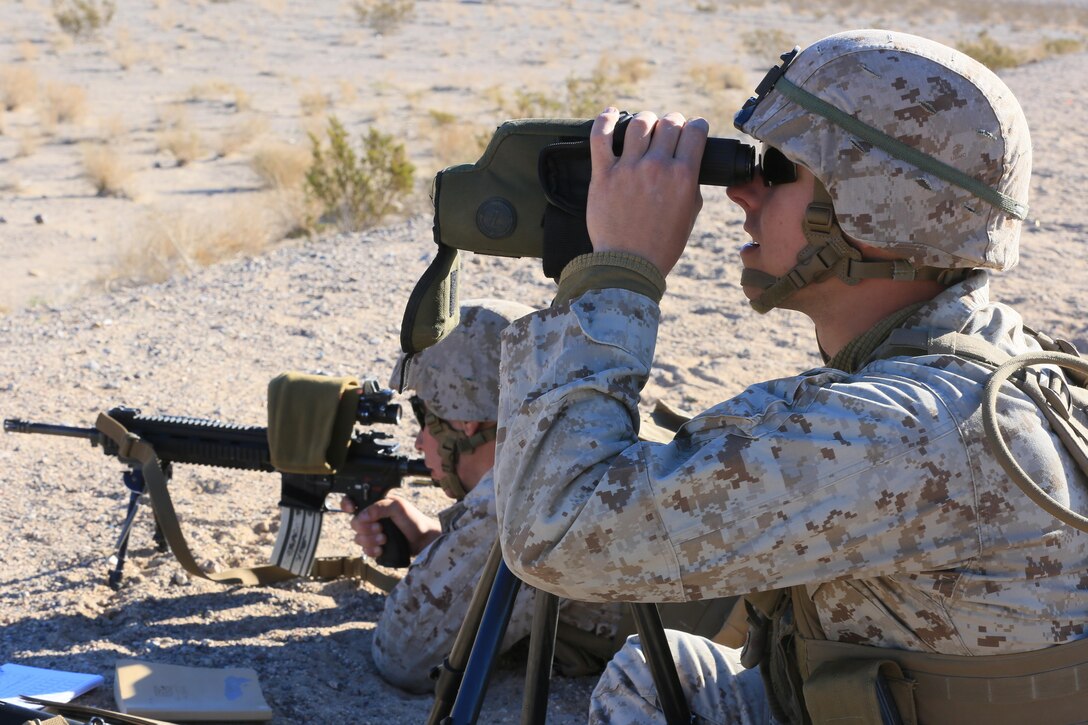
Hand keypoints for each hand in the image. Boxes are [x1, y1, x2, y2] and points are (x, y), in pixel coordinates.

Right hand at [340, 495, 441, 558]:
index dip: (347, 504)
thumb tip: (362, 515)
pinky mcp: (375, 546)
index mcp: (375, 504)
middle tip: (380, 528)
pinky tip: (382, 549)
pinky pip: (364, 550)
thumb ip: (379, 507)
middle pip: (354, 523)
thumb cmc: (414, 520)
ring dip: (370, 540)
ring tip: (384, 539)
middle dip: (366, 528)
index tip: (351, 509)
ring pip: (358, 538)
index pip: (353, 501)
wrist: (423, 541)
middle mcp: (372, 518)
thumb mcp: (398, 507)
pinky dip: (372, 550)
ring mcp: (372, 533)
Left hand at [586, 108, 707, 277]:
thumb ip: (692, 183)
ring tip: (644, 128)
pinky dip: (606, 120)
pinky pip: (600, 136)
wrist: (628, 265)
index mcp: (683, 176)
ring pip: (639, 124)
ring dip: (645, 121)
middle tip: (668, 132)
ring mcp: (628, 169)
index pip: (694, 130)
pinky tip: (611, 115)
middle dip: (672, 123)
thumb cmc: (662, 244)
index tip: (692, 130)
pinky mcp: (603, 175)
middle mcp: (656, 167)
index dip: (695, 126)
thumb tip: (688, 163)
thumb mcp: (690, 214)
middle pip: (668, 123)